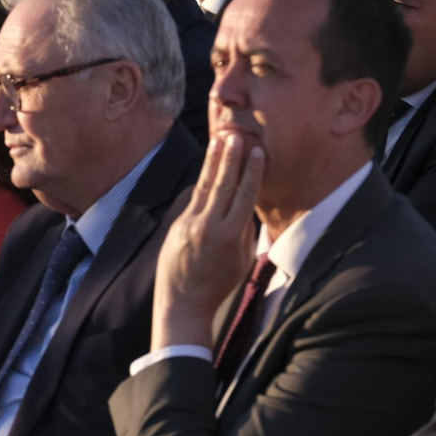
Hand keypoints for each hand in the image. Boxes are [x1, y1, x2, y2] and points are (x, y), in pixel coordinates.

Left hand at [153, 134, 264, 349]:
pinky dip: (203, 180)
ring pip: (205, 186)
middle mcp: (208, 225)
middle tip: (237, 134)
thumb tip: (249, 205)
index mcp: (229, 236)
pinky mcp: (177, 224)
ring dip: (214, 161)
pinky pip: (194, 198)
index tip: (258, 151)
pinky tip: (208, 164)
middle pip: (222, 185)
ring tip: (221, 139)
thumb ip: (245, 231)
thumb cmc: (219, 285)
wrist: (182, 301)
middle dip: (231, 158)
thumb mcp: (242, 260)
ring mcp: (189, 223)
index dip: (252, 171)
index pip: (244, 196)